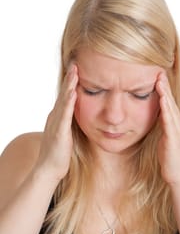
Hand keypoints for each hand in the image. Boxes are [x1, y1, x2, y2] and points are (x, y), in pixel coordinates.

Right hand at [35, 64, 77, 181]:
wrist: (48, 170)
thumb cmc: (59, 154)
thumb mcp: (65, 133)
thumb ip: (69, 123)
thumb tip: (77, 115)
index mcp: (58, 117)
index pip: (65, 97)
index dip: (70, 83)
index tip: (77, 70)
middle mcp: (55, 117)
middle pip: (63, 95)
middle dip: (69, 79)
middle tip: (75, 63)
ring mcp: (56, 124)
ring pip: (63, 101)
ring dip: (69, 86)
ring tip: (74, 71)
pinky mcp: (59, 133)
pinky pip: (65, 115)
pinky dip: (69, 103)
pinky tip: (72, 93)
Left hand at [156, 72, 179, 184]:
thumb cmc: (172, 159)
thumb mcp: (165, 138)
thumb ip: (162, 127)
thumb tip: (156, 119)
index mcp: (174, 124)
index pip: (168, 103)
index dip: (163, 89)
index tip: (156, 76)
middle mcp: (177, 124)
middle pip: (170, 101)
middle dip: (164, 86)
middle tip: (158, 70)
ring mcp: (177, 131)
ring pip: (170, 108)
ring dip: (165, 93)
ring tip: (159, 80)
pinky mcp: (174, 139)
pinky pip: (169, 121)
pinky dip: (166, 109)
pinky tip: (163, 99)